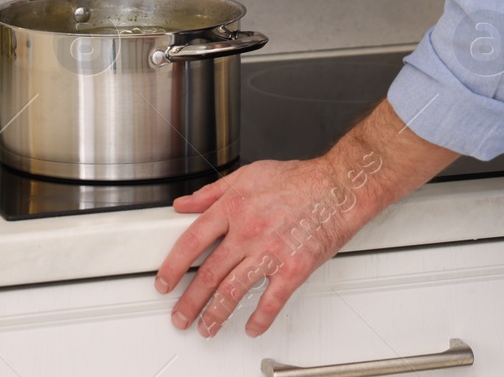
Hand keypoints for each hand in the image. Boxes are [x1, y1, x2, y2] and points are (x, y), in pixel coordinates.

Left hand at [155, 157, 377, 337]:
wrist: (339, 187)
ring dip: (215, 315)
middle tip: (180, 316)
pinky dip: (260, 319)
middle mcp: (249, 231)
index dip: (174, 265)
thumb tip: (183, 203)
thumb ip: (211, 191)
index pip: (192, 241)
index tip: (164, 282)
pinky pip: (272, 300)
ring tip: (205, 328)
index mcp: (234, 207)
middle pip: (209, 273)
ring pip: (234, 291)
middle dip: (189, 301)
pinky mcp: (294, 267)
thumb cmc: (299, 180)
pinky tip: (252, 328)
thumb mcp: (248, 174)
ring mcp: (271, 251)